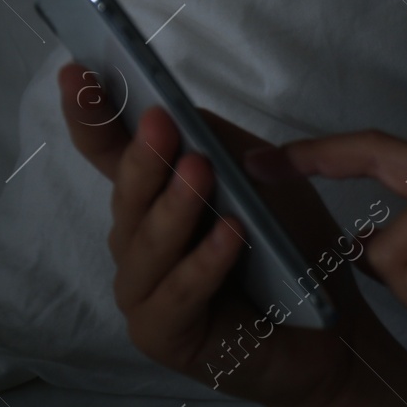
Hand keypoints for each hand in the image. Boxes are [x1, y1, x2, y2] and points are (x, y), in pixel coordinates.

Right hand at [56, 63, 406, 406]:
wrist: (327, 326)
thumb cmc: (289, 248)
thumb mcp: (263, 180)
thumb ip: (221, 147)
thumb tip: (178, 108)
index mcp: (155, 198)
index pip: (111, 152)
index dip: (92, 115)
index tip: (78, 72)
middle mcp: (138, 242)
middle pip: (127, 195)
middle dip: (142, 156)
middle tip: (160, 121)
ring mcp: (145, 291)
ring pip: (146, 244)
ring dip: (174, 206)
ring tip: (199, 171)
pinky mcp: (164, 334)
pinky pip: (178, 294)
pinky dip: (204, 262)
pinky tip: (230, 234)